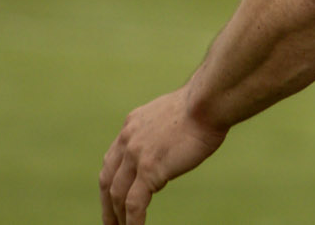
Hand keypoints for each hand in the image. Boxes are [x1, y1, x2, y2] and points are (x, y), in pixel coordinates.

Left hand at [100, 88, 224, 224]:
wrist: (208, 102)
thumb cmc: (203, 105)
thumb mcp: (173, 115)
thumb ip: (162, 132)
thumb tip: (168, 148)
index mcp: (132, 125)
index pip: (112, 159)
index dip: (111, 181)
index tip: (112, 197)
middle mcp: (128, 139)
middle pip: (108, 180)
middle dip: (107, 204)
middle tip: (111, 222)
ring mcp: (136, 155)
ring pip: (117, 195)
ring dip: (117, 217)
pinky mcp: (149, 169)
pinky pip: (134, 203)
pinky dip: (132, 221)